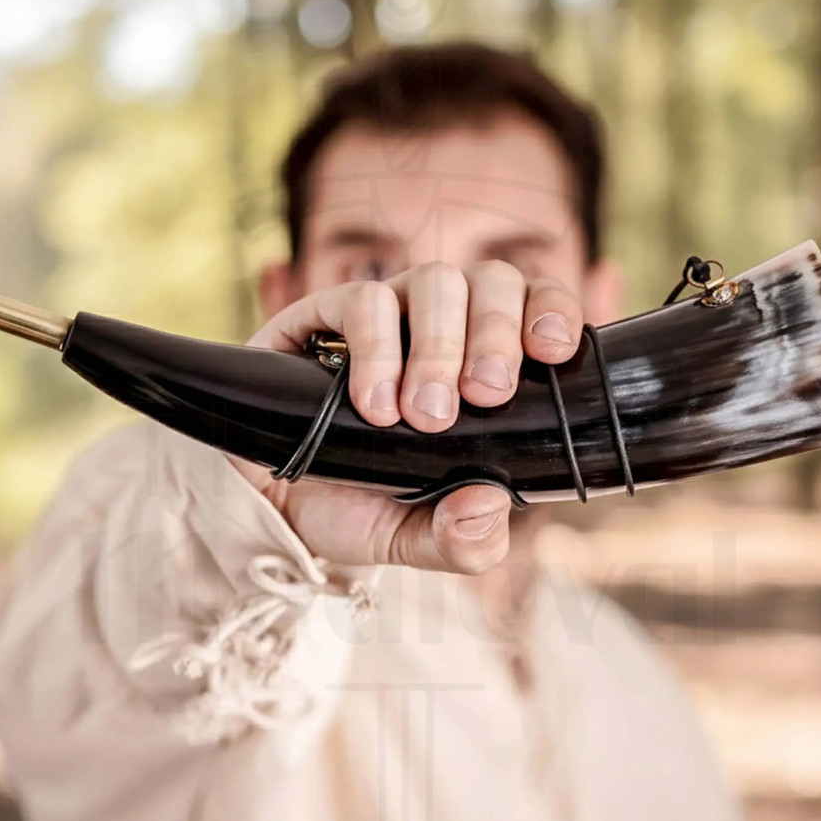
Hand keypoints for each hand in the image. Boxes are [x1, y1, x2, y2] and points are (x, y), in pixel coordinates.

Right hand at [229, 261, 583, 573]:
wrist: (268, 508)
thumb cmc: (355, 507)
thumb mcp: (412, 539)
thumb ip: (458, 539)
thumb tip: (490, 506)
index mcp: (482, 363)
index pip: (536, 306)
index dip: (553, 310)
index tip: (551, 351)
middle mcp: (441, 325)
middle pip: (491, 282)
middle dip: (495, 336)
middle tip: (482, 396)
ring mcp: (386, 314)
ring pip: (435, 281)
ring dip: (438, 344)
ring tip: (422, 413)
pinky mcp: (323, 314)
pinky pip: (363, 299)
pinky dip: (376, 348)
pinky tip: (372, 405)